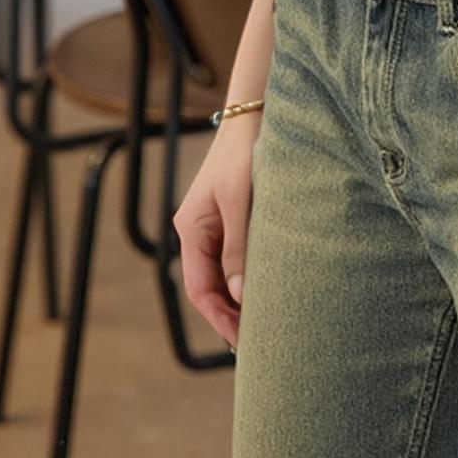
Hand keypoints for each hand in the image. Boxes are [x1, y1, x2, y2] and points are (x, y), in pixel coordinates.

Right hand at [172, 117, 260, 347]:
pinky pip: (235, 258)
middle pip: (210, 286)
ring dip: (240, 298)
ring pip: (224, 274)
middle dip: (230, 314)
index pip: (200, 288)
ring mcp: (214, 226)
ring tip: (265, 323)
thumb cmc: (244, 154)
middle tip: (258, 341)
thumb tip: (241, 297)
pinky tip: (267, 291)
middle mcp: (198, 232)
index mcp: (191, 229)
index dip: (219, 316)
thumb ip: (239, 248)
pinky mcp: (232, 219)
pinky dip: (247, 277)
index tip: (241, 339)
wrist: (254, 116)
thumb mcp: (241, 202)